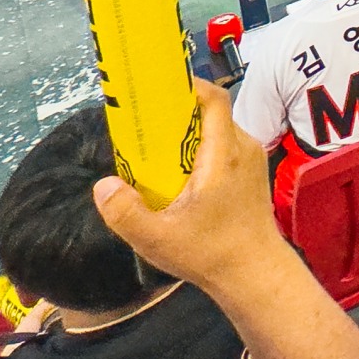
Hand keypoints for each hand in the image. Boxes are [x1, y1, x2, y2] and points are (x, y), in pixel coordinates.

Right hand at [93, 81, 277, 297]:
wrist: (255, 274)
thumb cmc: (210, 252)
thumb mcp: (157, 238)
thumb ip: (125, 213)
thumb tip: (103, 185)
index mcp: (224, 153)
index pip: (215, 99)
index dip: (190, 85)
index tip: (159, 86)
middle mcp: (243, 148)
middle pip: (211, 113)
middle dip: (178, 112)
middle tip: (145, 121)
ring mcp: (251, 160)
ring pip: (217, 131)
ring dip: (189, 133)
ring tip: (155, 147)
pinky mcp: (251, 174)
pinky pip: (223, 146)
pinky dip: (200, 148)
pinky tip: (177, 171)